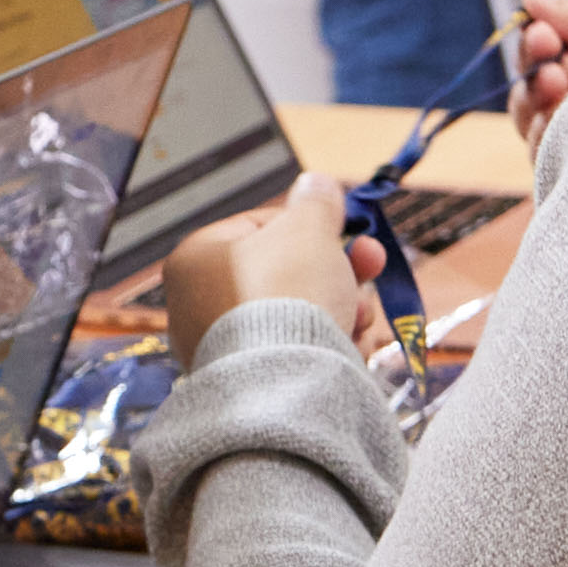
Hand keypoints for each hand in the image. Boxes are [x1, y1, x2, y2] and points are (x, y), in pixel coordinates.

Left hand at [156, 175, 388, 373]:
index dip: (308, 226)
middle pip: (284, 273)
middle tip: (371, 263)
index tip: (344, 230)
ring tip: (359, 314)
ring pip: (298, 314)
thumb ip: (314, 203)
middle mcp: (198, 304)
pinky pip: (298, 352)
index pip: (258, 227)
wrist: (286, 382)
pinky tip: (350, 345)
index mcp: (196, 258)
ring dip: (340, 307)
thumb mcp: (308, 228)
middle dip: (336, 270)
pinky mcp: (252, 383)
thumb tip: (314, 183)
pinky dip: (329, 344)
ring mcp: (223, 348)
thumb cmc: (287, 294)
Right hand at [510, 0, 567, 130]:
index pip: (536, 56)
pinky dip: (545, 141)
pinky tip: (558, 128)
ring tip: (558, 88)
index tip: (544, 35)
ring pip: (530, 124)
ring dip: (537, 106)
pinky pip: (545, 155)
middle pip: (526, 92)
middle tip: (554, 70)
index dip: (533, 46)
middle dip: (533, 76)